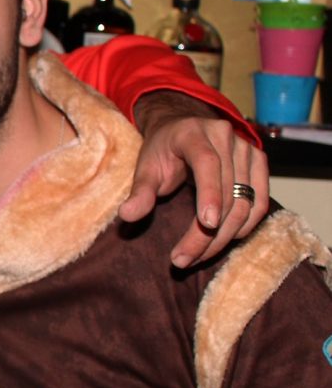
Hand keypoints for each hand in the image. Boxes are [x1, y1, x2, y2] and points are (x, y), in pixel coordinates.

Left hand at [120, 91, 269, 267]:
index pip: (207, 163)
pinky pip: (260, 201)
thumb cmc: (162, 150)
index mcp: (194, 133)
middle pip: (227, 191)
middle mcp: (225, 137)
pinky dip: (245, 225)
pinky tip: (225, 242)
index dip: (210, 194)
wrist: (183, 127)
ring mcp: (247, 148)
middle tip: (183, 260)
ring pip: (246, 201)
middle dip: (207, 232)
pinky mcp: (259, 162)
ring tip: (198, 257)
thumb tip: (127, 215)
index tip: (207, 224)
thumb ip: (140, 191)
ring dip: (225, 236)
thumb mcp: (145, 167)